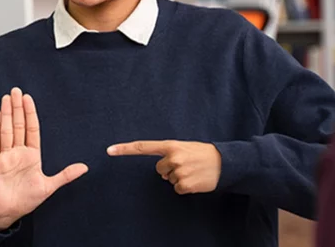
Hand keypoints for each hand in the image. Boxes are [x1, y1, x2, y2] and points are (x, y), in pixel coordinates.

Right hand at [0, 88, 87, 230]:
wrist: (8, 213)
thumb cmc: (27, 200)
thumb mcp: (49, 186)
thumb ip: (65, 175)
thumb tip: (85, 167)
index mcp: (31, 155)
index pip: (31, 129)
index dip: (30, 113)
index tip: (28, 98)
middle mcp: (17, 152)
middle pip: (18, 125)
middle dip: (17, 108)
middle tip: (16, 90)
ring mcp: (4, 156)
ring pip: (6, 130)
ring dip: (7, 114)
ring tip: (6, 98)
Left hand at [107, 140, 221, 194]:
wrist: (225, 162)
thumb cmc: (203, 153)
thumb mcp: (185, 147)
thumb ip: (170, 154)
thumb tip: (161, 171)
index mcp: (171, 146)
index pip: (143, 147)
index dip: (125, 149)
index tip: (109, 150)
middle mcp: (172, 158)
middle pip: (159, 170)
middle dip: (170, 169)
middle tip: (186, 165)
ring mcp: (178, 172)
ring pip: (168, 180)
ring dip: (179, 178)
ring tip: (193, 171)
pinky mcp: (185, 185)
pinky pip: (177, 189)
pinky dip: (185, 187)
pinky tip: (195, 180)